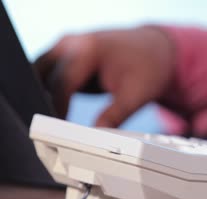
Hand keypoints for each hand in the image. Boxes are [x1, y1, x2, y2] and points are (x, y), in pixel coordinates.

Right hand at [35, 26, 175, 126]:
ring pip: (40, 75)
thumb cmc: (148, 68)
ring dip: (46, 96)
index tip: (59, 133)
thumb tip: (94, 138)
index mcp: (88, 49)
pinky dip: (52, 90)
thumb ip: (113, 117)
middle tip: (54, 129)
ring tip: (59, 120)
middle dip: (46, 102)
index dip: (57, 110)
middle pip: (43, 77)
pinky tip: (63, 108)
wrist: (156, 49)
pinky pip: (48, 73)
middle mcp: (71, 43)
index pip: (61, 84)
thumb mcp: (135, 96)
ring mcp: (66, 46)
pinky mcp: (66, 54)